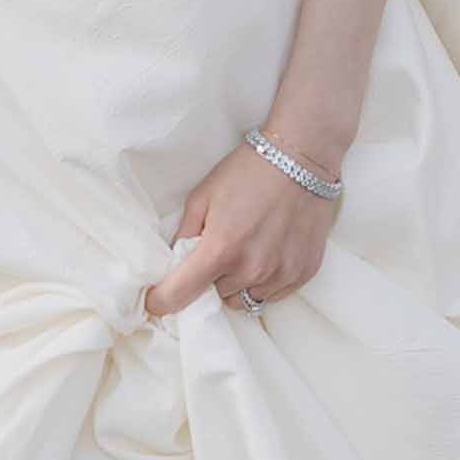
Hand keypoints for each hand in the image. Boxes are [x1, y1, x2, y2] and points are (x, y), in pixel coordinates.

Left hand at [144, 139, 338, 317]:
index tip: (156, 299)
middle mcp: (251, 269)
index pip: (178, 296)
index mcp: (220, 250)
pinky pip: (272, 294)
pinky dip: (265, 281)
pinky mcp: (303, 273)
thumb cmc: (249, 171)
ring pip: (244, 298)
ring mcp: (280, 274)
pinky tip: (269, 250)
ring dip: (238, 282)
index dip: (160, 301)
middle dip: (212, 278)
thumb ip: (184, 234)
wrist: (302, 158)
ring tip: (248, 249)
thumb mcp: (202, 196)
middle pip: (216, 296)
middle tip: (221, 249)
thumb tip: (174, 263)